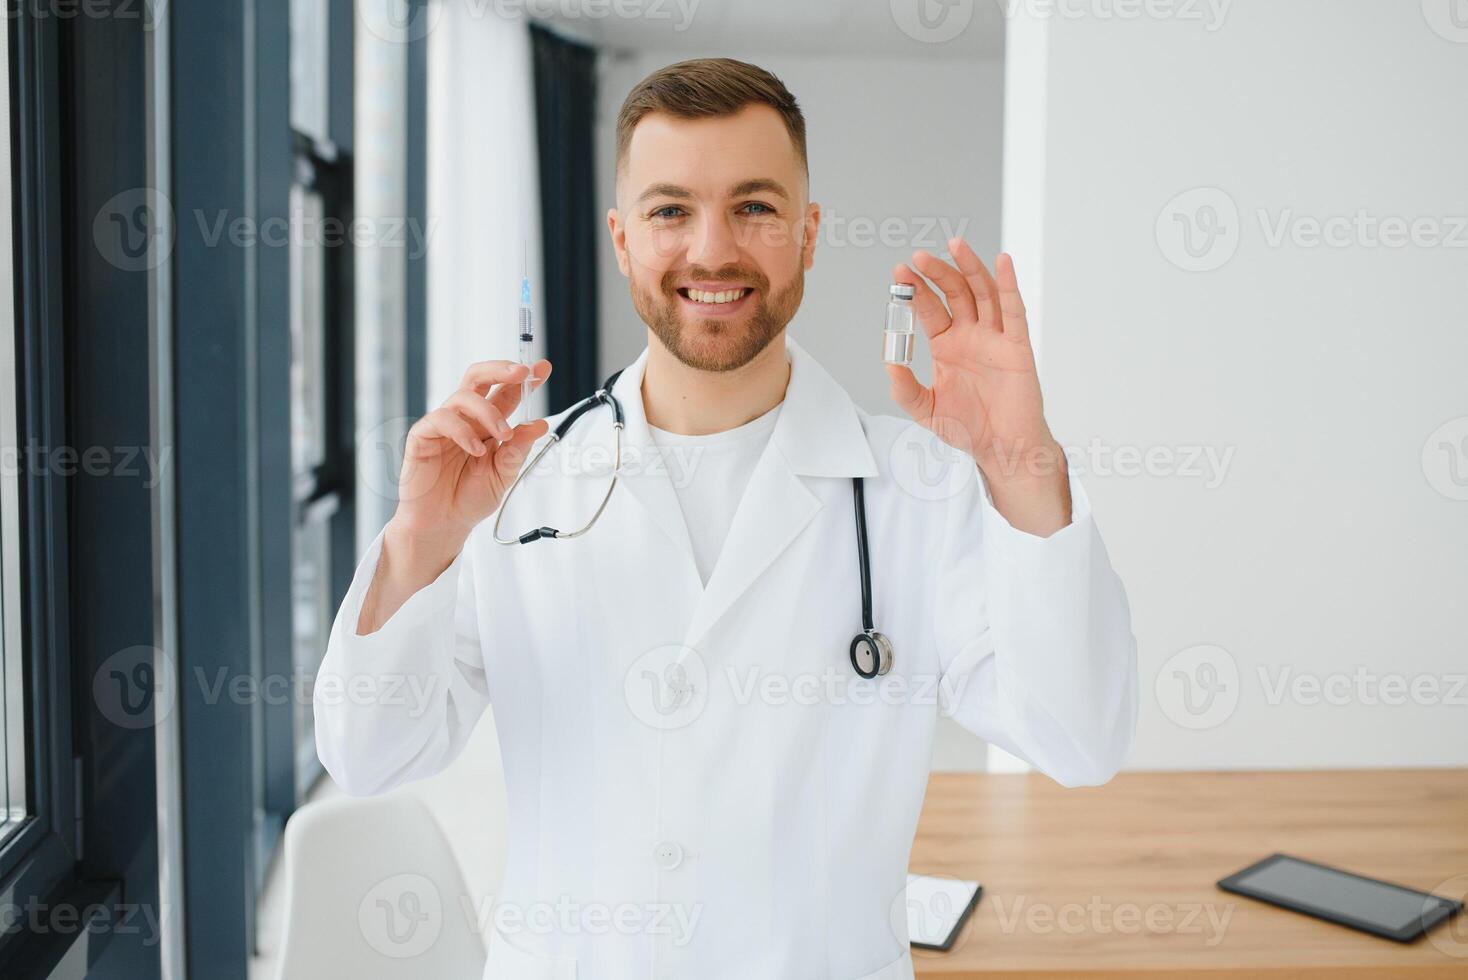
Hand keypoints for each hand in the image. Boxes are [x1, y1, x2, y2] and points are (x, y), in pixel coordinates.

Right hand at [392, 358, 552, 544]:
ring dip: (489, 412)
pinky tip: (475, 451)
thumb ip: (518, 449)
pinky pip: (441, 419)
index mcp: (488, 425)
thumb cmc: (470, 499)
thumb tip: (540, 424)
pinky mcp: (423, 436)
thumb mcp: (504, 475)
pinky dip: (462, 431)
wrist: (444, 524)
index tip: (542, 368)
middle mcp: (467, 419)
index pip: (506, 393)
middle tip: (522, 373)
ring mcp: (444, 425)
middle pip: (479, 378)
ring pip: (464, 396)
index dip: (524, 379)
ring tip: (502, 435)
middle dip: (502, 370)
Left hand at [888, 239, 1070, 534]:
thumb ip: (905, 390)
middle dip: (938, 273)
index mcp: (948, 346)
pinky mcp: (1017, 347)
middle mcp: (972, 336)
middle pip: (955, 293)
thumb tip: (890, 366)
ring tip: (954, 246)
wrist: (1001, 448)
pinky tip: (1002, 262)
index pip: (930, 309)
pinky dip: (1009, 285)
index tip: (900, 272)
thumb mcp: (926, 410)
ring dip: (969, 267)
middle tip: (919, 258)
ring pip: (983, 293)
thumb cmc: (968, 429)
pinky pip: (1014, 311)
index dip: (916, 290)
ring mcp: (995, 338)